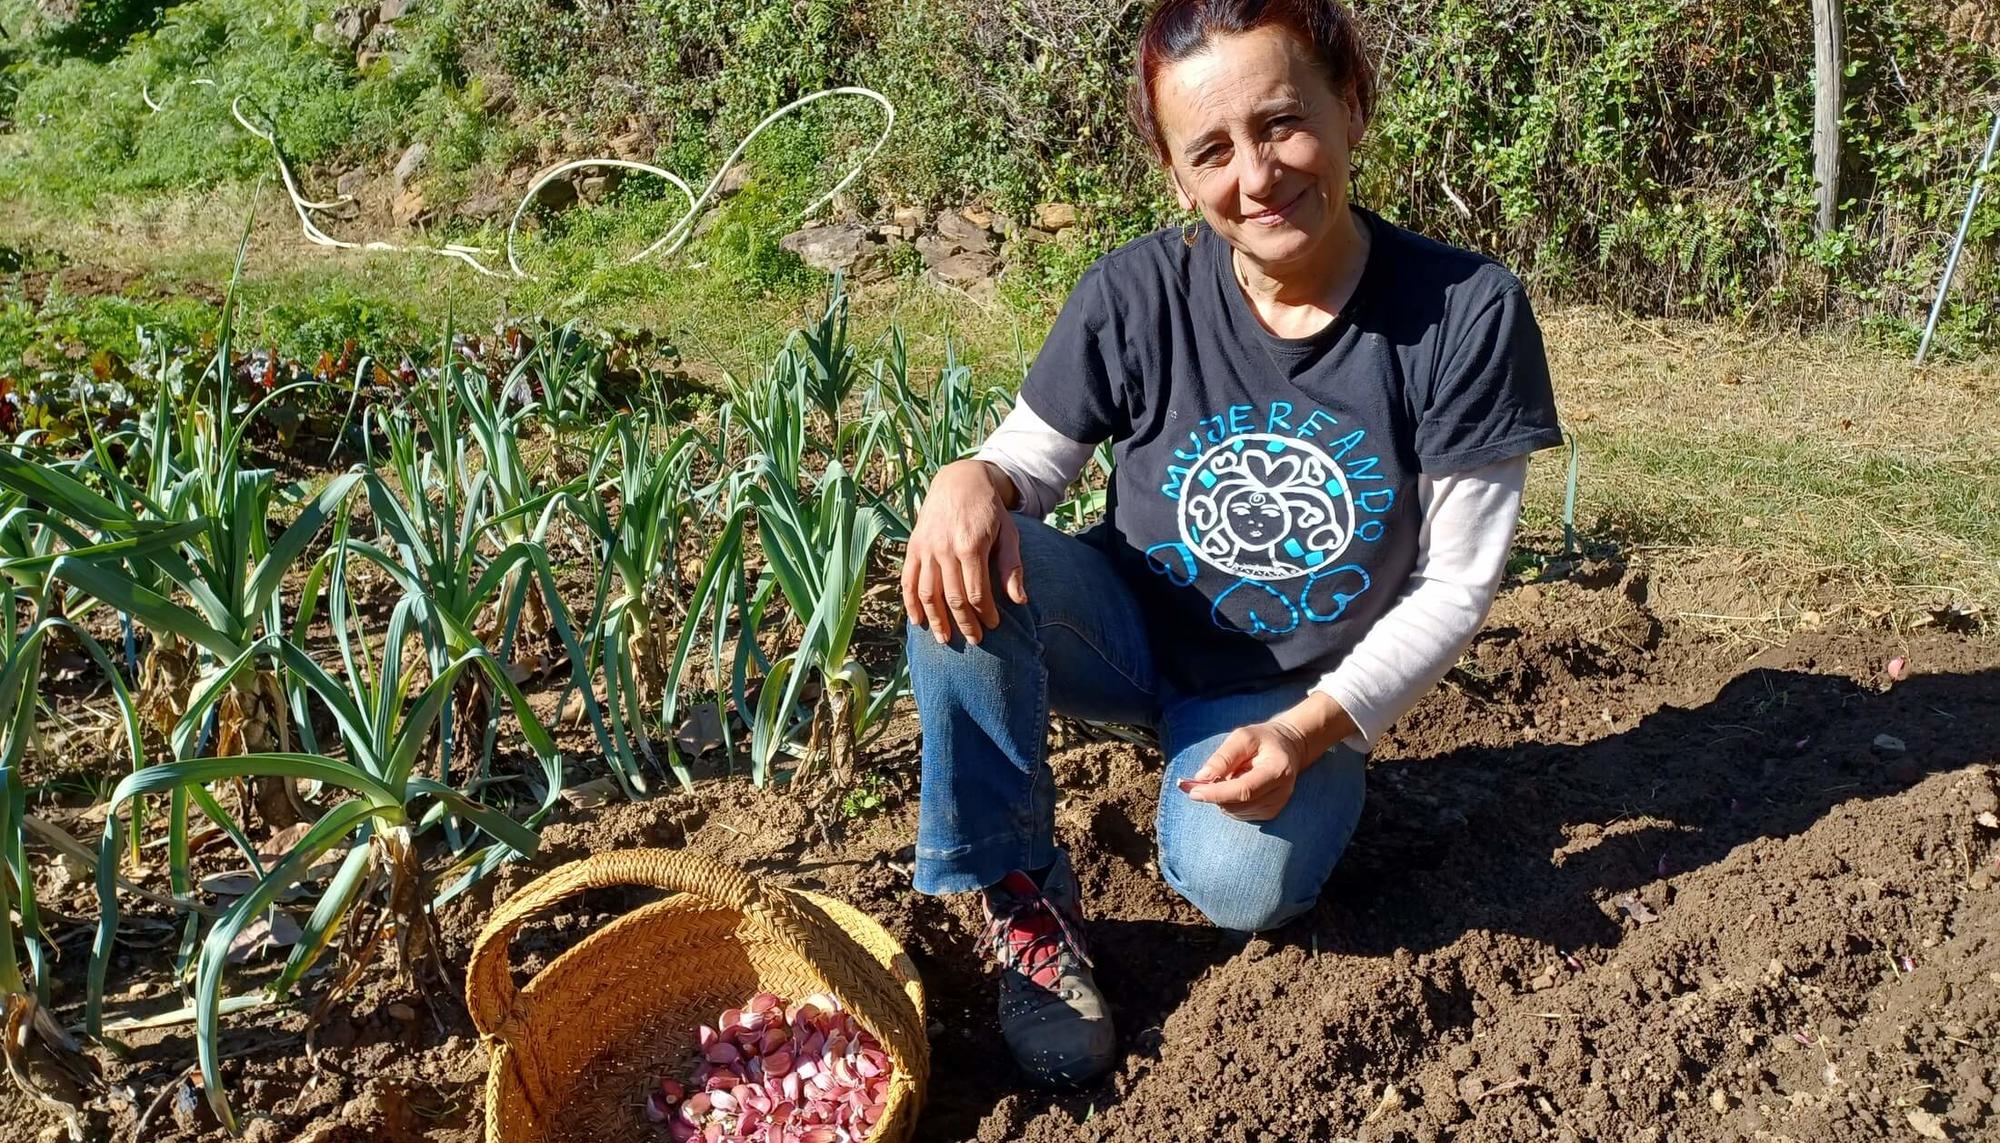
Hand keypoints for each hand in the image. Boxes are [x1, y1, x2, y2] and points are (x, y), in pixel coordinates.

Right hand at [901, 460, 1025, 644]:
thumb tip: (1020, 600)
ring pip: (928, 593)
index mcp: (971, 546)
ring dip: (936, 620)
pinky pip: (908, 580)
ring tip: (945, 640)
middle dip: (964, 623)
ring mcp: (926, 548)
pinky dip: (910, 603)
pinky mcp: (913, 546)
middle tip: (974, 641)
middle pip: (953, 598)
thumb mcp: (1008, 533)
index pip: (977, 592)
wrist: (959, 481)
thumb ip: (1011, 567)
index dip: (985, 614)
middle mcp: (945, 548)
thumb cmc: (989, 510)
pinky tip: (917, 621)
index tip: (993, 625)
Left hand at [1178, 693, 1356, 820]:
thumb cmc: (1263, 739)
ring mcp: (1276, 806)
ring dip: (1220, 797)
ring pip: (1234, 812)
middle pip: (1237, 804)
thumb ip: (1223, 757)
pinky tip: (1233, 785)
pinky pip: (1238, 813)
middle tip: (1195, 780)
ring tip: (1226, 775)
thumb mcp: (1242, 737)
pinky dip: (1227, 802)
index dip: (1216, 793)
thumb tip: (1201, 778)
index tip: (1192, 791)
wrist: (1287, 748)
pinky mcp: (1269, 813)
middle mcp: (1280, 793)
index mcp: (1277, 771)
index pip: (1244, 791)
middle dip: (1212, 795)